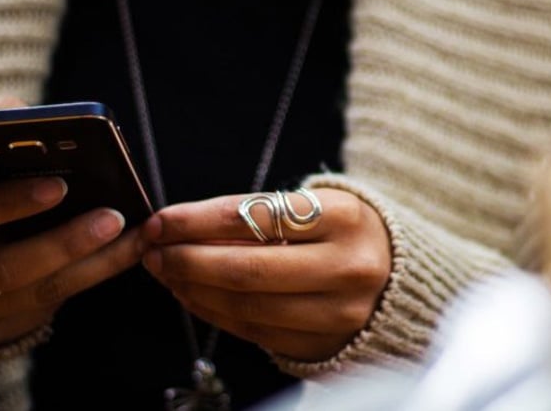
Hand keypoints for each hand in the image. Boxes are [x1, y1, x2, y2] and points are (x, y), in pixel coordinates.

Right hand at [0, 97, 144, 346]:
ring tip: (137, 231)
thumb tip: (28, 114)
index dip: (11, 202)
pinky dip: (100, 271)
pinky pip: (60, 299)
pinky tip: (135, 245)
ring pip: (42, 290)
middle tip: (112, 216)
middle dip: (63, 242)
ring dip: (96, 261)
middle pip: (5, 267)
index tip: (60, 185)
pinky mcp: (9, 320)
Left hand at [141, 189, 391, 361]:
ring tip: (165, 272)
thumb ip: (255, 215)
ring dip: (193, 290)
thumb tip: (179, 228)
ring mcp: (339, 313)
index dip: (196, 221)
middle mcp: (348, 267)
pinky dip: (214, 313)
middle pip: (248, 269)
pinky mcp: (325, 344)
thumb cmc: (341, 233)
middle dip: (186, 260)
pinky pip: (255, 332)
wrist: (398, 275)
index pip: (254, 217)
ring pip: (247, 306)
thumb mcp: (314, 206)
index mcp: (344, 218)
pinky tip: (192, 295)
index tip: (160, 220)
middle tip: (152, 251)